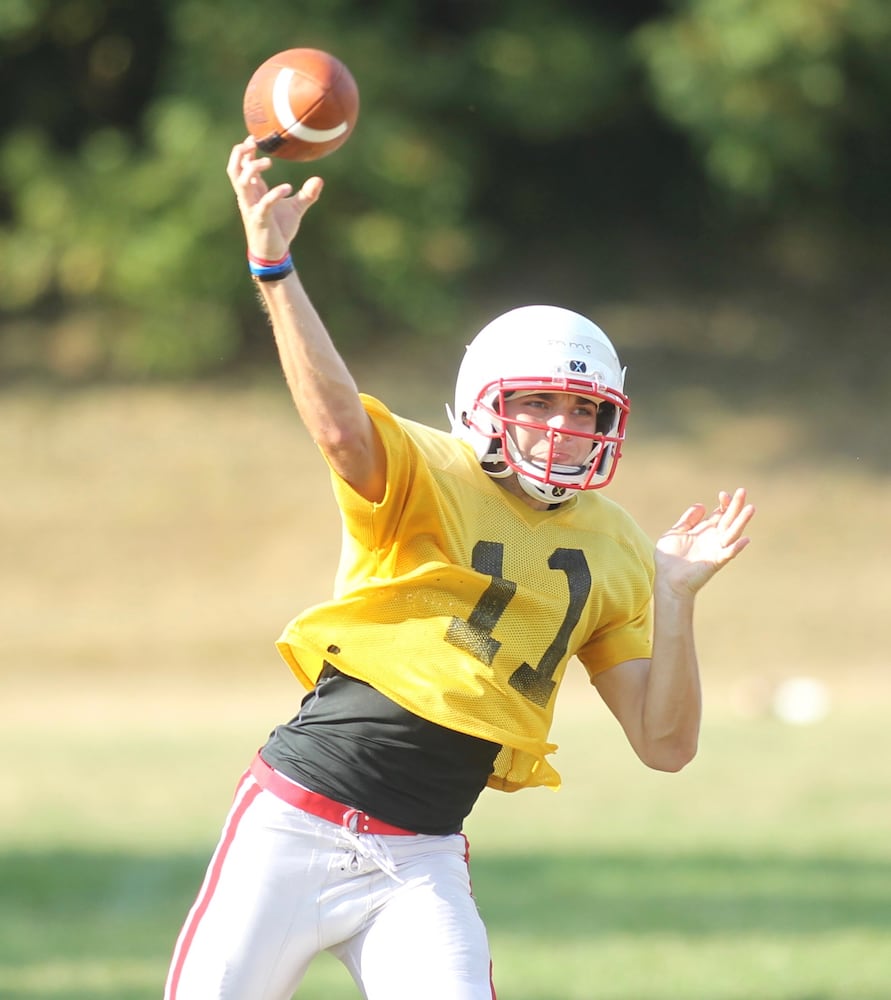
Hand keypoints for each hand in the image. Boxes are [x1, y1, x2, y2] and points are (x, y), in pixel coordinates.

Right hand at [225, 137, 323, 261]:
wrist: (275, 253)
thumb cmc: (280, 230)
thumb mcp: (296, 208)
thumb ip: (307, 194)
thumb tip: (319, 180)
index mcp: (253, 192)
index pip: (241, 167)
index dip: (243, 152)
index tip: (253, 138)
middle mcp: (249, 198)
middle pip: (234, 170)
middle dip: (240, 154)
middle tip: (253, 143)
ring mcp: (252, 208)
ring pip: (242, 183)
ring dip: (253, 169)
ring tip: (269, 163)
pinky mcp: (260, 220)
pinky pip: (264, 203)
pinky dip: (274, 193)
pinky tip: (289, 188)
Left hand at [655, 487, 754, 596]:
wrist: (666, 580)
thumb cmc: (669, 558)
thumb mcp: (675, 532)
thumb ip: (687, 520)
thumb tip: (702, 506)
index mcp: (705, 530)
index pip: (720, 513)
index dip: (724, 503)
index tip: (723, 494)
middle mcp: (713, 538)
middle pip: (729, 519)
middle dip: (736, 506)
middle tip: (743, 491)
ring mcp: (716, 549)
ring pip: (733, 533)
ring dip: (742, 521)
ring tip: (751, 508)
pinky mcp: (715, 562)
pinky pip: (728, 553)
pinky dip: (736, 547)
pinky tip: (745, 539)